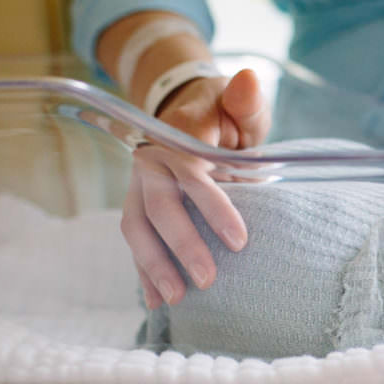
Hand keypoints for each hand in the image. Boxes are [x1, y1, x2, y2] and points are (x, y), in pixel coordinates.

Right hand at [122, 69, 269, 308]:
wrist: (187, 108)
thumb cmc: (223, 110)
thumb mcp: (240, 101)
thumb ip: (246, 99)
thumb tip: (248, 80)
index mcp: (177, 136)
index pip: (192, 174)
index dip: (214, 207)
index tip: (240, 240)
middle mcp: (151, 161)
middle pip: (160, 207)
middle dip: (182, 246)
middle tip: (208, 279)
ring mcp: (139, 185)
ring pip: (137, 227)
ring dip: (153, 265)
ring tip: (177, 297)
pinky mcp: (137, 205)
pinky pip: (136, 240)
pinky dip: (142, 271)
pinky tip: (156, 302)